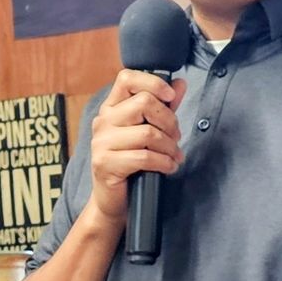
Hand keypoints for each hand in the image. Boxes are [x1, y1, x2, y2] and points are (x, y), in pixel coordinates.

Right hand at [88, 69, 184, 227]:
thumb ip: (163, 107)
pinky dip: (163, 162)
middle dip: (169, 121)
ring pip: (148, 132)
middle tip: (176, 138)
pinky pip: (144, 157)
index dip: (153, 82)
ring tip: (174, 156)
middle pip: (144, 103)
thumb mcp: (149, 131)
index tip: (170, 96)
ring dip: (169, 146)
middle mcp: (102, 121)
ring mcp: (101, 143)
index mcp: (111, 108)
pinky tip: (168, 167)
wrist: (113, 201)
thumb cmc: (132, 165)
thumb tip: (180, 82)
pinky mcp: (105, 163)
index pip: (127, 78)